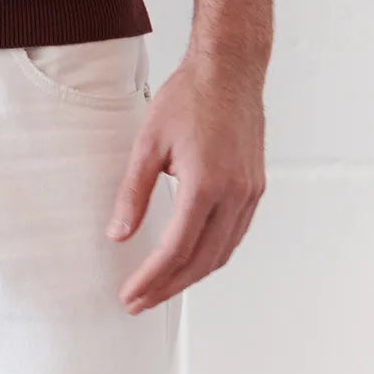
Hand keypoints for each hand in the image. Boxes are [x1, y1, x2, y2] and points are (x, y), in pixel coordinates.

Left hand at [105, 47, 266, 313]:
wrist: (230, 70)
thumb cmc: (187, 99)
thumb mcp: (149, 142)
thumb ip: (134, 193)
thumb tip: (118, 235)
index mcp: (206, 185)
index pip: (176, 250)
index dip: (151, 279)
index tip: (129, 296)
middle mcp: (234, 196)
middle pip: (201, 261)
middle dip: (168, 287)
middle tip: (138, 302)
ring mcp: (249, 194)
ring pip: (221, 253)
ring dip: (190, 276)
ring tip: (160, 287)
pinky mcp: (255, 188)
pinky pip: (234, 235)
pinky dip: (211, 255)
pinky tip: (191, 259)